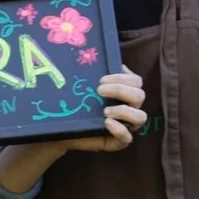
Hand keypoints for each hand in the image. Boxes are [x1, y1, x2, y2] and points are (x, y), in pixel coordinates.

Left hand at [0, 72, 147, 190]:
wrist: (57, 125)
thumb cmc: (74, 102)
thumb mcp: (85, 84)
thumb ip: (95, 71)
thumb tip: (103, 57)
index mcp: (123, 92)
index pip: (137, 81)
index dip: (123, 78)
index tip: (101, 79)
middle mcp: (128, 108)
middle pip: (140, 96)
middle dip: (120, 90)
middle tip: (99, 91)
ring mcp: (125, 125)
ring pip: (141, 117)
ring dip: (124, 110)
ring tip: (104, 111)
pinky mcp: (117, 142)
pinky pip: (128, 138)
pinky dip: (120, 129)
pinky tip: (107, 122)